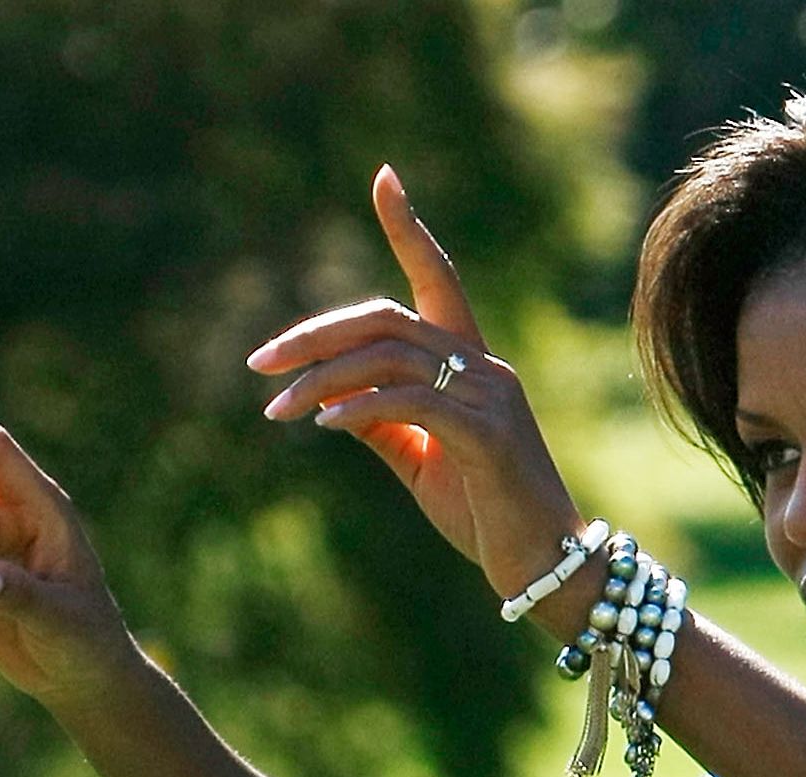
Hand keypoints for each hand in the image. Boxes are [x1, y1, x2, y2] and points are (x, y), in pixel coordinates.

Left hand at [246, 165, 585, 602]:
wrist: (545, 568)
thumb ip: (382, 424)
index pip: (438, 280)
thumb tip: (328, 400)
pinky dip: (357, 407)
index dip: (410, 229)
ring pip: (386, 358)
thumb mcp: (421, 462)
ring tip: (277, 409)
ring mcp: (489, 396)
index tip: (384, 179)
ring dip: (320, 380)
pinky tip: (322, 425)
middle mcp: (484, 366)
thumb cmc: (487, 518)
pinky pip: (407, 402)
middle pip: (385, 318)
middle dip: (315, 335)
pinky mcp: (485, 434)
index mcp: (473, 366)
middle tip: (260, 363)